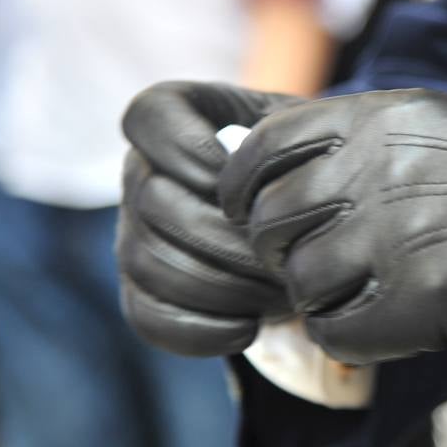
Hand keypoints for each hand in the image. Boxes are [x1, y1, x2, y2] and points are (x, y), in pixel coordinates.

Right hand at [117, 82, 304, 355]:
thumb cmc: (310, 166)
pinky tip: (249, 328)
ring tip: (280, 296)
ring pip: (148, 263)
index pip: (148, 116)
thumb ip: (294, 140)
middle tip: (285, 259)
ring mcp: (135, 233)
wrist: (308, 221)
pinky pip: (148, 317)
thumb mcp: (311, 136)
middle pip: (153, 203)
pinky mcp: (141, 290)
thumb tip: (283, 187)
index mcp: (178, 120)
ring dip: (221, 286)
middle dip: (226, 239)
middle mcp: (144, 173)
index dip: (183, 147)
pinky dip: (199, 330)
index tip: (233, 175)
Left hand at [217, 89, 446, 364]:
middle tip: (323, 268)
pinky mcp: (416, 299)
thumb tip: (307, 186)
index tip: (258, 216)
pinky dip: (354, 337)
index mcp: (379, 117)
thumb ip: (374, 148)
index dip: (246, 192)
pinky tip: (394, 327)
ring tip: (374, 296)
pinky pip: (337, 332)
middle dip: (284, 253)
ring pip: (299, 283)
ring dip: (325, 297)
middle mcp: (370, 168)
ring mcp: (389, 233)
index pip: (261, 152)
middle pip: (269, 224)